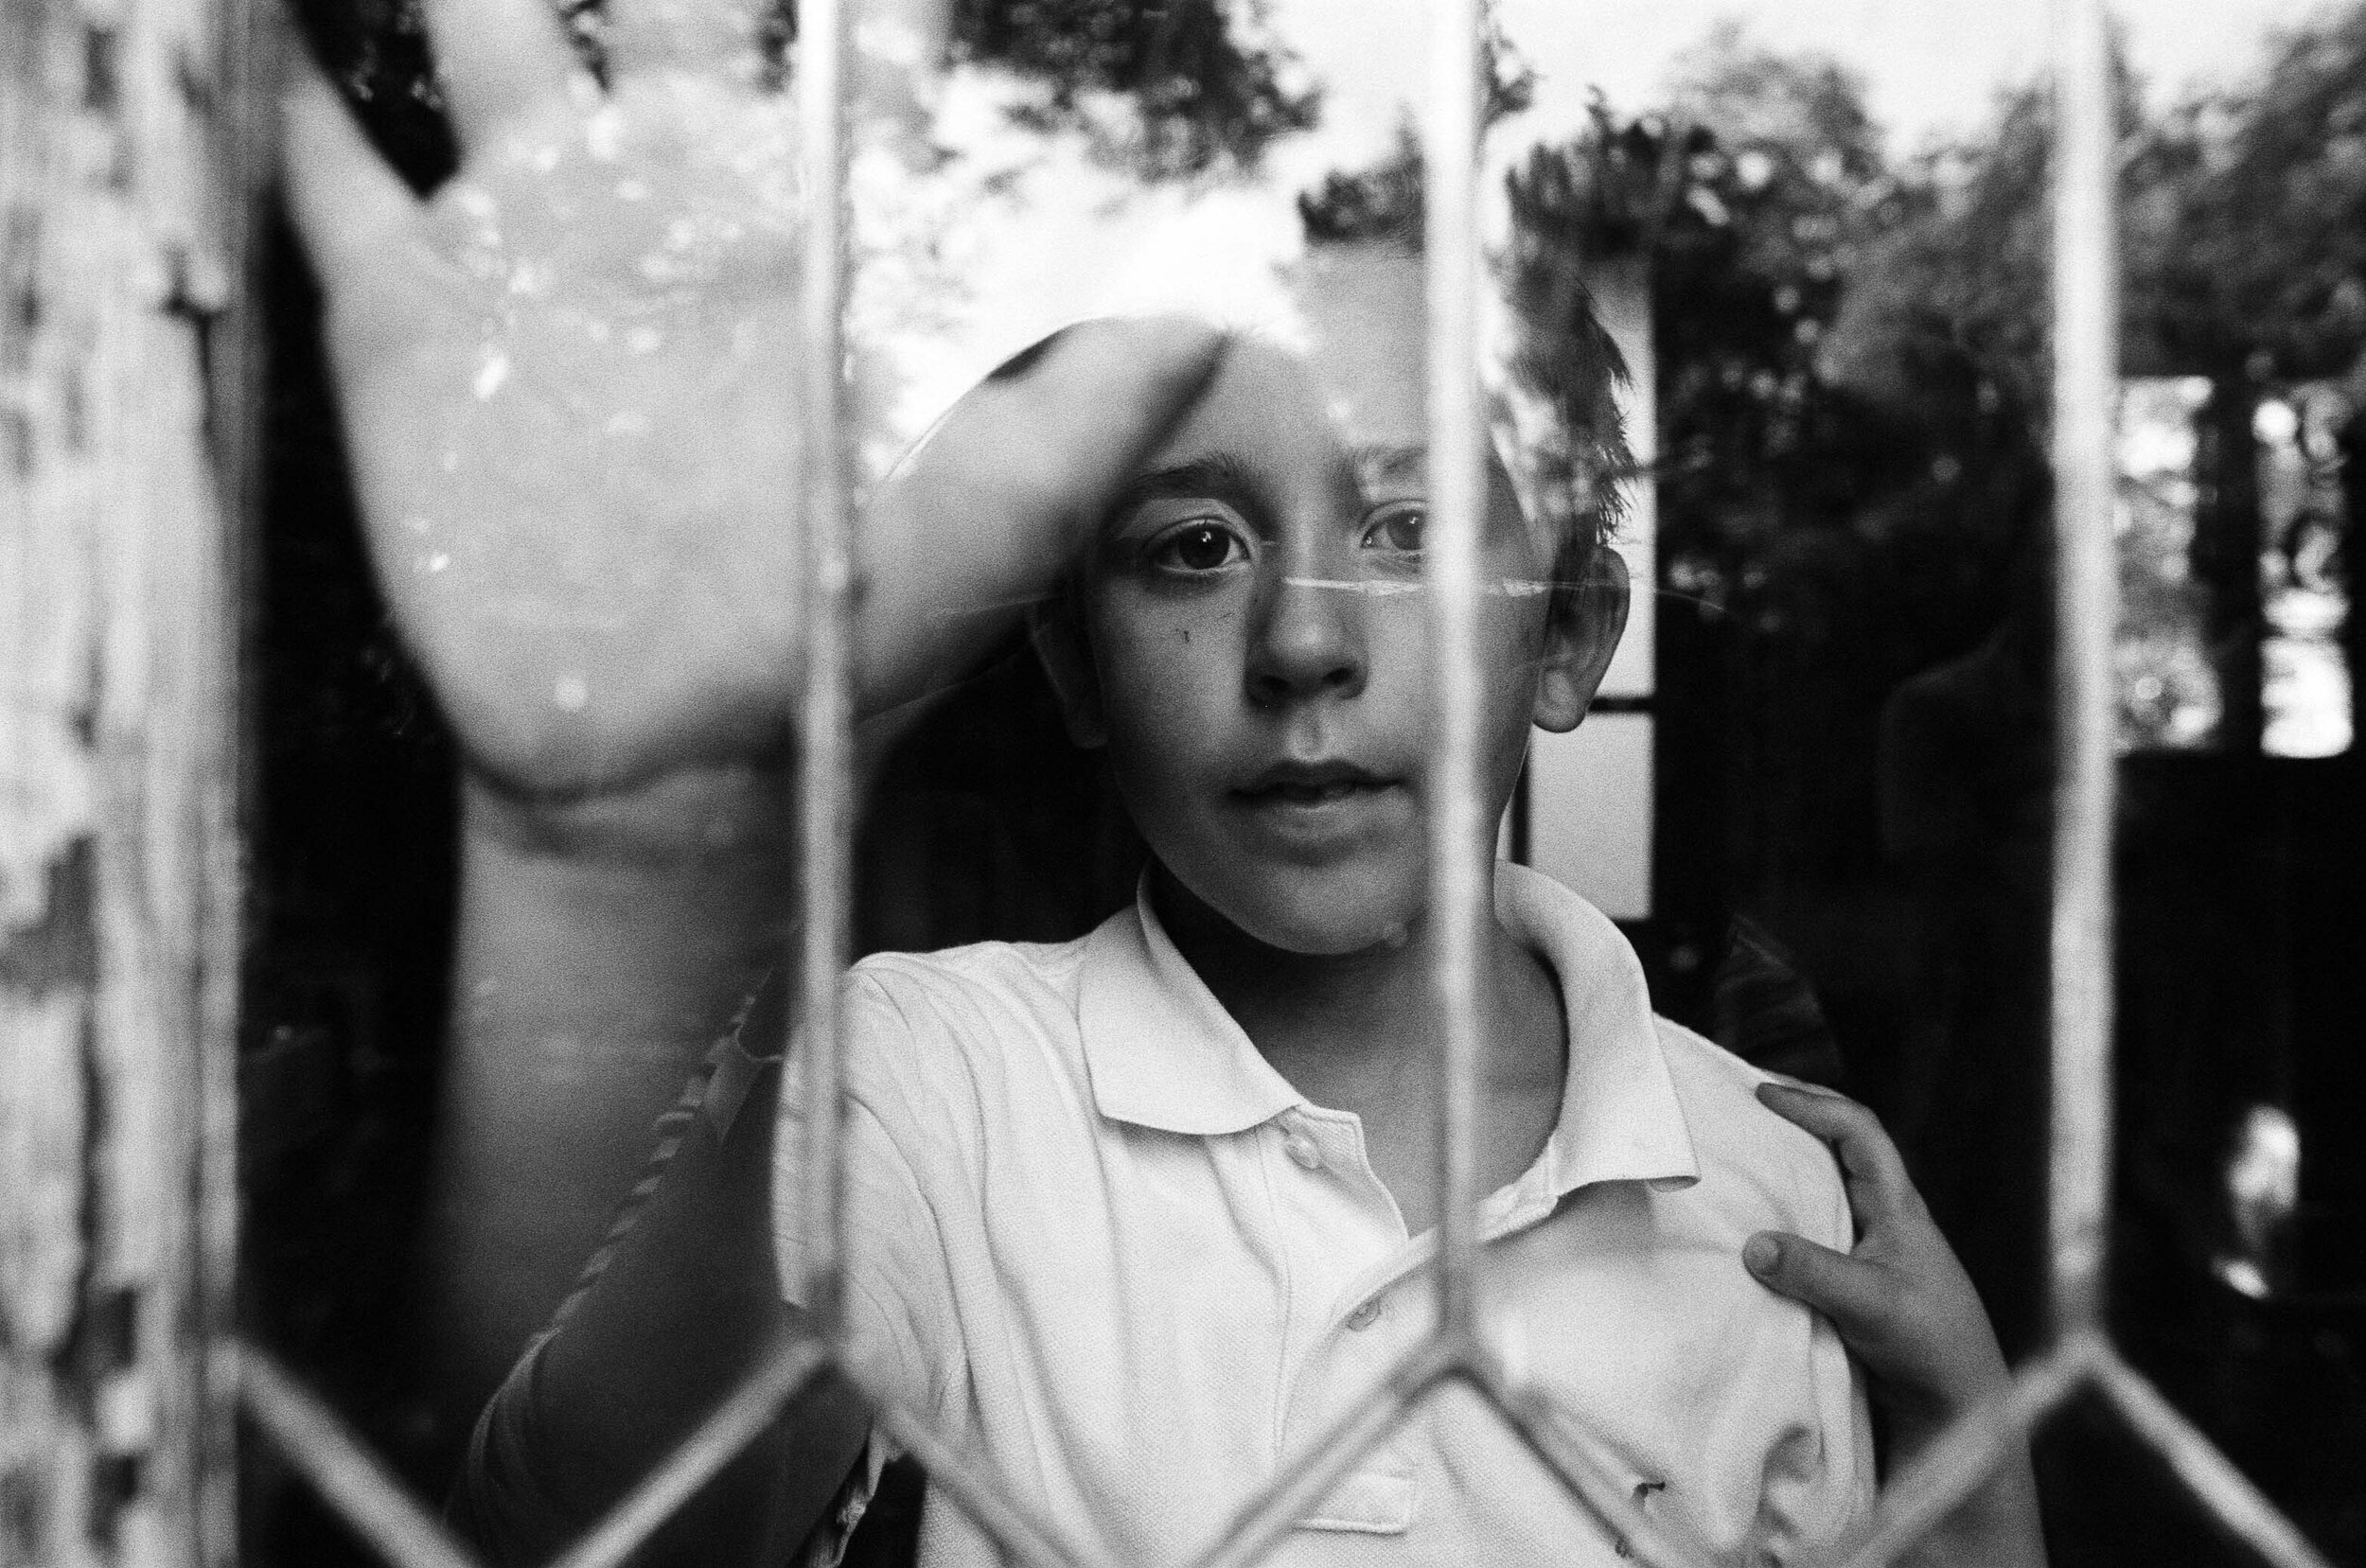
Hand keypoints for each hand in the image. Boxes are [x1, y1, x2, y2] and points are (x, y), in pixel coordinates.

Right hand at [285, 0, 1218, 798]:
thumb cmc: (849, 638)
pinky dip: (279, 96)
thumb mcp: (1004, 514)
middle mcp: (671, 211)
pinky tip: (250, 25)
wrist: (677, 765)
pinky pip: (327, 178)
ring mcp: (534, 254)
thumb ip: (1103, 389)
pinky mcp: (411, 327)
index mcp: (804, 229)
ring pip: (485, 41)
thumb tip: (1227, 282)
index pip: (824, 48)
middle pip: (649, 2)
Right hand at [1746, 1080, 2046, 1566]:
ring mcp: (1872, 1251)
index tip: (1762, 1095)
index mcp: (1900, 1207)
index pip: (1859, 1132)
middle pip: (1842, 1149)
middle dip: (1797, 1122)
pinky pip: (1815, 1235)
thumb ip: (1813, 1272)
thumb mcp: (1871, 1305)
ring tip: (1739, 1163)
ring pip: (1828, 1192)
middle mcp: (1886, 1219)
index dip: (1813, 1104)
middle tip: (1744, 1110)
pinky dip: (1784, 1220)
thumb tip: (1753, 1244)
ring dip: (1788, 1172)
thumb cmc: (1932, 1347)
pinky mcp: (1857, 1283)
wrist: (1960, 1408)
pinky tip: (1753, 1231)